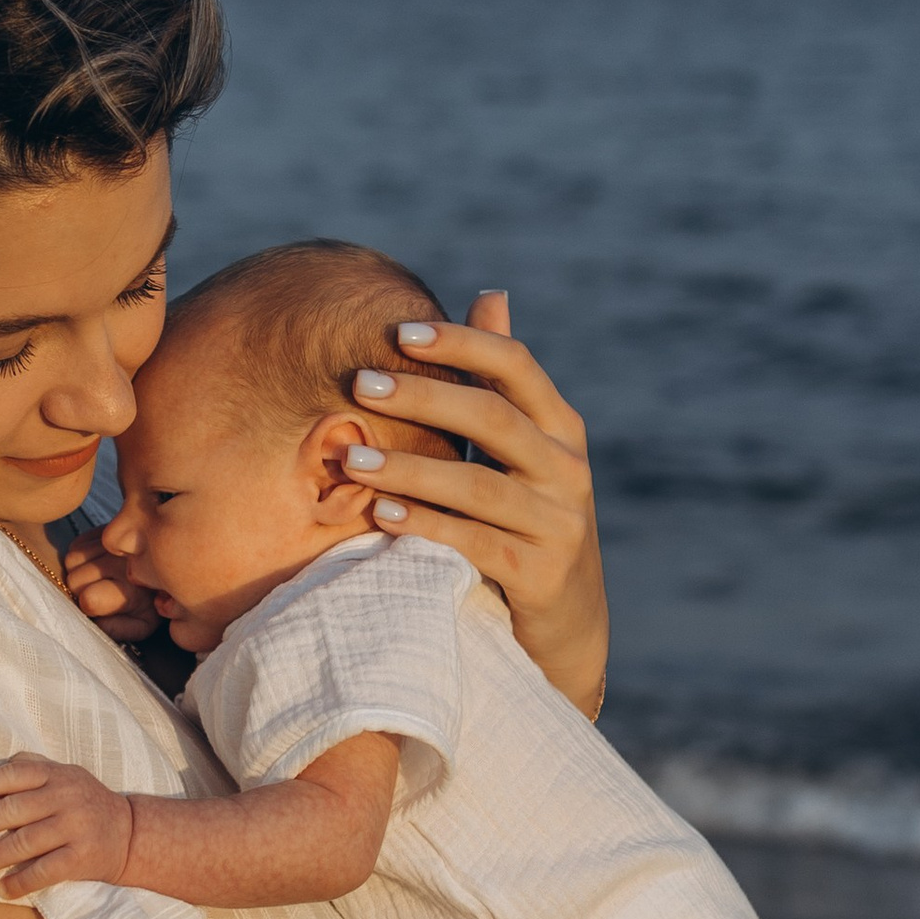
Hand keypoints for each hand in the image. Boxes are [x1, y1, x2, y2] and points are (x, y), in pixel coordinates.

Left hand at [0, 755, 135, 899]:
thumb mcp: (64, 774)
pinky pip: (44, 872)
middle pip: (13, 811)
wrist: (131, 833)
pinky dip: (19, 882)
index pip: (14, 774)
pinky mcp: (82, 858)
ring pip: (24, 843)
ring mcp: (75, 828)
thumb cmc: (84, 802)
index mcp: (57, 774)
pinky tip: (1, 889)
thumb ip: (30, 768)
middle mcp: (66, 797)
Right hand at [61, 533, 163, 643]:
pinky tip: (96, 563)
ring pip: (72, 560)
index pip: (89, 599)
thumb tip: (95, 619)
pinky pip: (76, 544)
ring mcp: (113, 543)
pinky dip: (80, 556)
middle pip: (75, 580)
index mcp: (130, 590)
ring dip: (78, 571)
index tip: (98, 606)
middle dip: (80, 590)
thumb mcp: (142, 625)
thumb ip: (117, 629)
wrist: (171, 566)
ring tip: (96, 577)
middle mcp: (120, 563)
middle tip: (98, 591)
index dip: (88, 606)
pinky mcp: (106, 529)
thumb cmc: (153, 601)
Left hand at [350, 290, 607, 714]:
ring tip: (351, 462)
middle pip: (494, 418)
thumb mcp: (523, 448)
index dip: (461, 343)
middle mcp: (568, 469)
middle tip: (359, 384)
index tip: (398, 332)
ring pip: (478, 486)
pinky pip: (475, 543)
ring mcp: (559, 524)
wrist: (568, 624)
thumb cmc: (528, 517)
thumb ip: (502, 380)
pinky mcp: (540, 575)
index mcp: (561, 428)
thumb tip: (491, 294)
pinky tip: (379, 515)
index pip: (516, 366)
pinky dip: (425, 526)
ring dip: (410, 470)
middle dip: (423, 398)